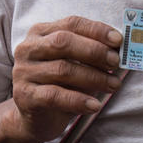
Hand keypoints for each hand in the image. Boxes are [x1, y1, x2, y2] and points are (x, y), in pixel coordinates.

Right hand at [10, 16, 122, 142]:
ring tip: (113, 85)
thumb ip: (90, 54)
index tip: (118, 40)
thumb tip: (119, 50)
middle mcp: (28, 49)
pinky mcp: (24, 96)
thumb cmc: (59, 85)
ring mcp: (23, 72)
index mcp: (40, 33)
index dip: (96, 30)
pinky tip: (95, 105)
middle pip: (63, 42)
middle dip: (94, 51)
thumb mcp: (74, 64)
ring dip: (94, 77)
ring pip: (63, 69)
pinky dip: (78, 100)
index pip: (71, 24)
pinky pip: (54, 95)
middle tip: (116, 62)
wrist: (35, 118)